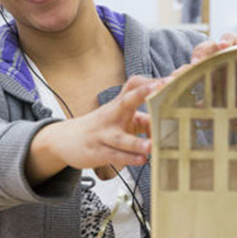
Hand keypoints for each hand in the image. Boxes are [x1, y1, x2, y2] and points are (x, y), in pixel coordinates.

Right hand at [26, 76, 164, 185]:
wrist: (65, 138)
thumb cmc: (100, 126)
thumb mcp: (121, 118)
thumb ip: (145, 121)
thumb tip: (168, 125)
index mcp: (119, 104)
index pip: (135, 86)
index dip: (152, 81)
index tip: (171, 77)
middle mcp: (111, 115)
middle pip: (127, 100)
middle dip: (143, 93)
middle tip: (161, 88)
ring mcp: (103, 134)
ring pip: (121, 137)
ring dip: (137, 142)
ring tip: (152, 146)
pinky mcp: (97, 152)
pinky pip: (114, 155)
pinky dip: (129, 158)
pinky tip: (141, 160)